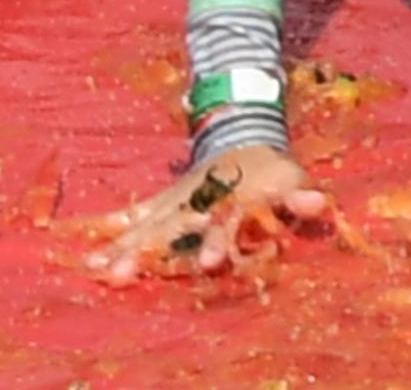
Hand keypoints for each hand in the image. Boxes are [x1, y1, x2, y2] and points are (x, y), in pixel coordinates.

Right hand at [89, 148, 329, 283]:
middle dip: (151, 252)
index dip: (216, 242)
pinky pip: (134, 219)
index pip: (221, 223)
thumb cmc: (269, 170)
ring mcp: (175, 202)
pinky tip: (89, 259)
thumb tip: (320, 203)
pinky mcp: (162, 204)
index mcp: (228, 199)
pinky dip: (113, 235)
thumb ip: (301, 192)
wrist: (242, 135)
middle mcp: (196, 202)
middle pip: (171, 229)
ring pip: (147, 226)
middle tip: (125, 275)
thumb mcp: (289, 176)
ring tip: (105, 273)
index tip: (210, 263)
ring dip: (126, 249)